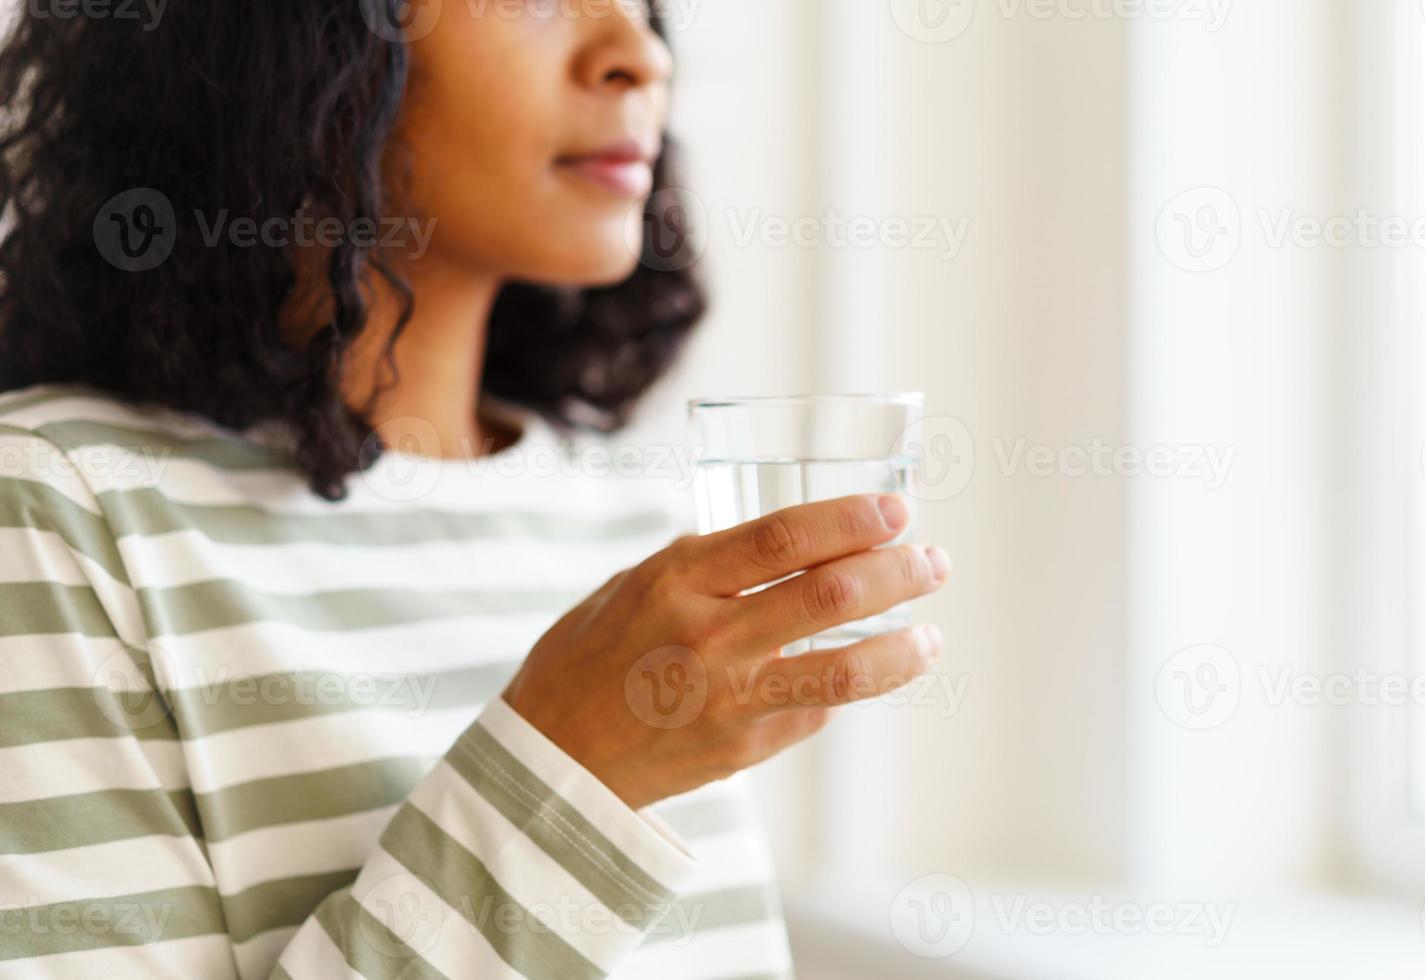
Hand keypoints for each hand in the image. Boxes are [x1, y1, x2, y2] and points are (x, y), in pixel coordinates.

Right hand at [500, 493, 950, 809]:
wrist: (553, 759)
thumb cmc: (587, 658)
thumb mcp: (632, 585)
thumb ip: (705, 566)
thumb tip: (789, 546)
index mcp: (676, 581)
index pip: (785, 537)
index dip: (853, 519)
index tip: (897, 510)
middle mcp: (709, 637)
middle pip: (831, 595)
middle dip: (898, 570)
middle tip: (932, 560)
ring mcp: (731, 699)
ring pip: (845, 671)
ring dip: (903, 646)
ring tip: (932, 631)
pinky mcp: (744, 749)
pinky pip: (815, 711)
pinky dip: (844, 689)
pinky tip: (862, 674)